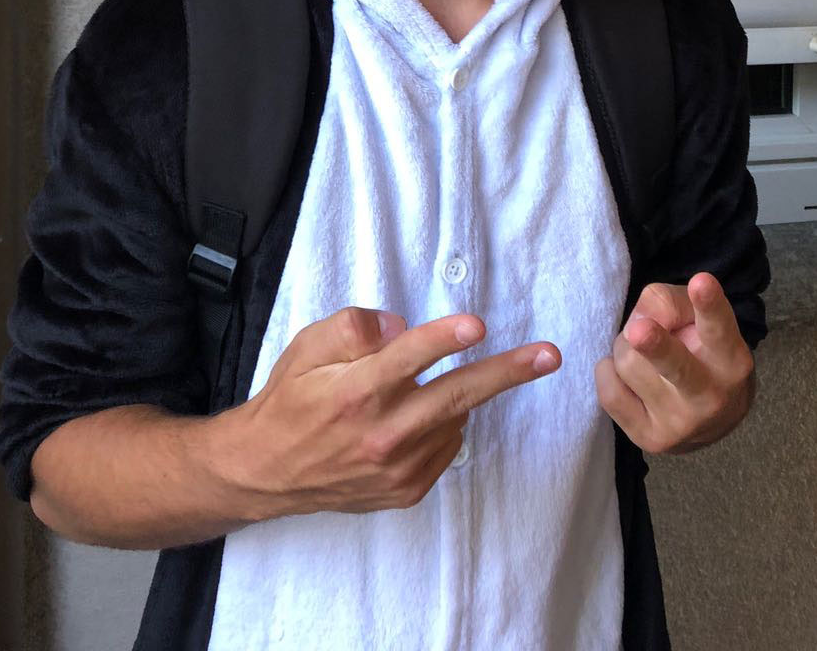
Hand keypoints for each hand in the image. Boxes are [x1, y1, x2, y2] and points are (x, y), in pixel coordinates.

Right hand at [207, 306, 560, 520]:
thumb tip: (402, 329)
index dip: (443, 338)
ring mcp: (396, 468)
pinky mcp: (405, 491)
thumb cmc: (290, 399)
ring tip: (422, 388)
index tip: (477, 324)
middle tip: (549, 356)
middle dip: (508, 372)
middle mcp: (380, 433)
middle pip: (456, 395)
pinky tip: (415, 417)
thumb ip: (353, 329)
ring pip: (453, 418)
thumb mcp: (308, 347)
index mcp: (354, 392)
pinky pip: (446, 447)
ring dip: (459, 395)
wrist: (266, 470)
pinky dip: (443, 425)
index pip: (408, 357)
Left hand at [594, 274, 753, 454]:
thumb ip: (671, 304)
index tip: (702, 281)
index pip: (718, 327)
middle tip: (639, 330)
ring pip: (628, 363)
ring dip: (626, 346)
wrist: (711, 420)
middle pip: (676, 366)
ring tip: (642, 350)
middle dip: (656, 347)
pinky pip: (610, 392)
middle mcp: (710, 396)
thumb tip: (641, 320)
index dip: (708, 305)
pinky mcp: (650, 440)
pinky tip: (628, 374)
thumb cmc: (700, 351)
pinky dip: (609, 372)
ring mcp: (679, 424)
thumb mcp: (696, 319)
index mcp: (730, 360)